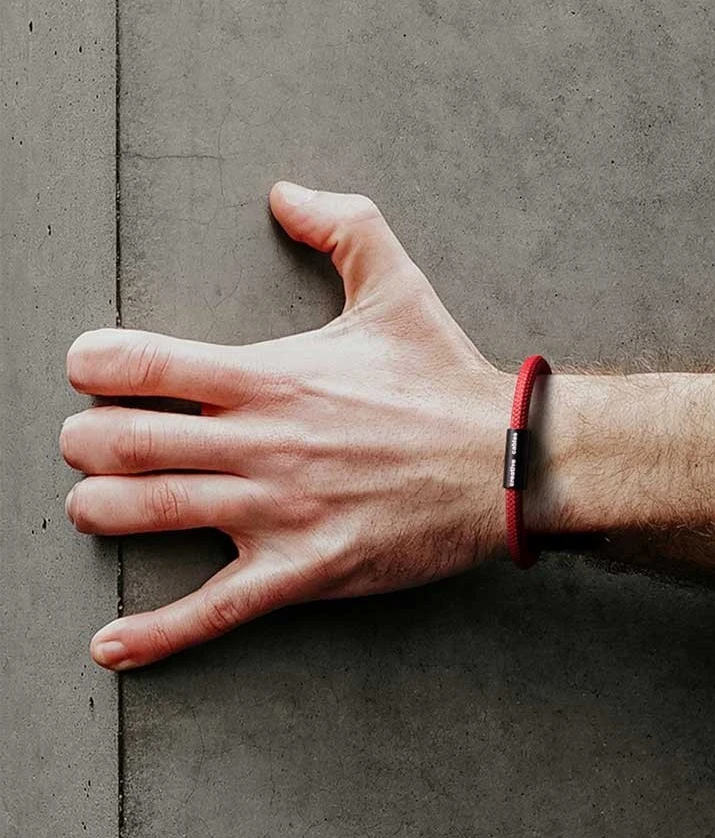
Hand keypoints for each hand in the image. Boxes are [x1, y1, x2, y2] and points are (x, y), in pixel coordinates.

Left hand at [61, 183, 513, 671]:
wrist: (507, 462)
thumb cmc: (447, 380)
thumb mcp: (398, 286)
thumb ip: (342, 225)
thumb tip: (284, 192)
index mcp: (271, 376)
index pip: (140, 362)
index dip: (94, 364)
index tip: (91, 368)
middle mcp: (261, 443)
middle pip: (120, 443)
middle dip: (84, 442)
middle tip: (92, 442)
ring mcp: (278, 511)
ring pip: (146, 513)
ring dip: (100, 510)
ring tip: (98, 504)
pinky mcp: (304, 569)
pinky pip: (214, 611)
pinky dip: (154, 633)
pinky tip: (111, 645)